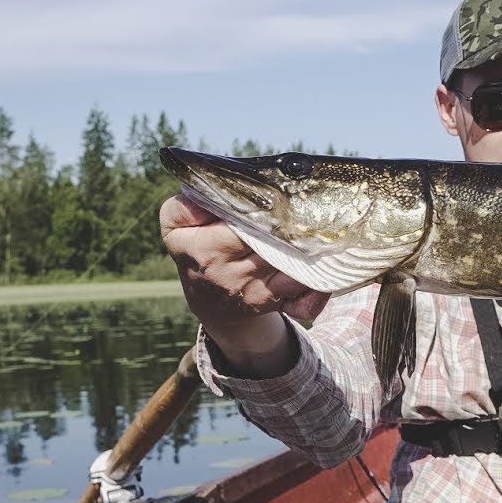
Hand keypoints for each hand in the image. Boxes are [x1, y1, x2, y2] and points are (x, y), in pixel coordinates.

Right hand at [160, 194, 328, 375]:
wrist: (209, 299)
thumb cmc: (196, 250)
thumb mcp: (176, 226)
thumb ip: (185, 207)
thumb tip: (210, 197)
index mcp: (207, 249)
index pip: (243, 228)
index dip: (265, 213)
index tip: (281, 200)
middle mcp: (232, 274)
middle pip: (273, 247)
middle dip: (294, 230)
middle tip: (310, 212)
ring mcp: (254, 292)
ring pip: (291, 270)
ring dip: (310, 253)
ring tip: (322, 233)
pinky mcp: (273, 305)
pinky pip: (301, 300)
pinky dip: (316, 289)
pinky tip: (325, 273)